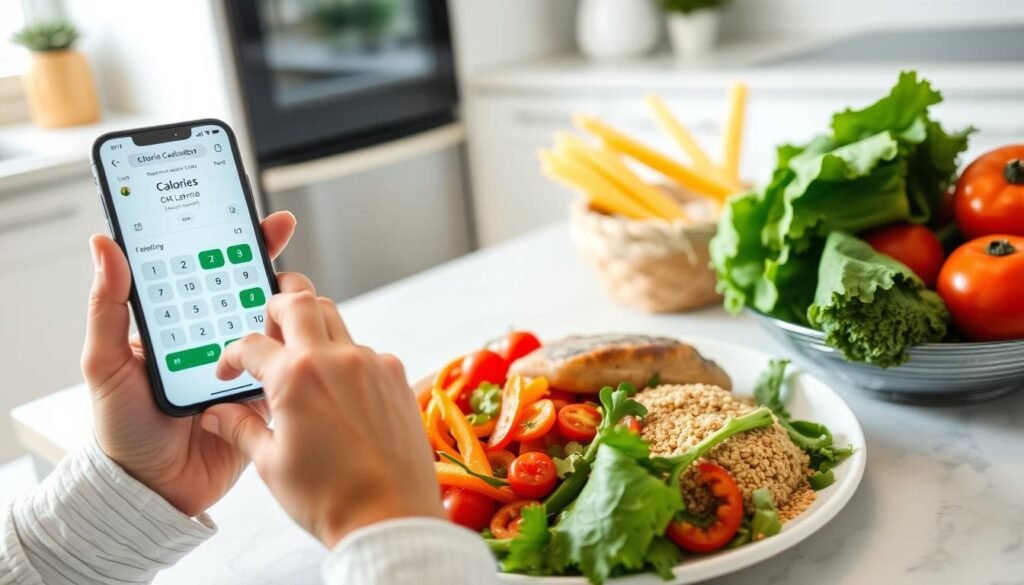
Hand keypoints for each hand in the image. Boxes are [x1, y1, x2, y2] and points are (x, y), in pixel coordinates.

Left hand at [83, 211, 306, 516]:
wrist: (153, 489)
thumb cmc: (121, 428)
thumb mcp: (104, 363)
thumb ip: (107, 306)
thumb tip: (105, 245)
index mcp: (177, 322)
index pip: (205, 270)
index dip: (229, 240)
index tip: (249, 215)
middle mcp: (213, 336)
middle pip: (247, 288)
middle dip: (264, 263)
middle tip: (276, 242)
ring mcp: (241, 363)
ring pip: (273, 322)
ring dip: (281, 308)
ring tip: (282, 299)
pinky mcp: (263, 393)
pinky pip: (285, 365)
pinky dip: (293, 352)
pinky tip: (298, 341)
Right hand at [199, 292, 443, 547]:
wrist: (390, 517)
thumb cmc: (330, 497)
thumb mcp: (270, 464)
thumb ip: (241, 428)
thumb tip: (216, 413)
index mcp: (296, 377)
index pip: (252, 344)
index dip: (232, 356)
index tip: (229, 371)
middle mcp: (337, 359)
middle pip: (301, 300)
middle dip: (276, 304)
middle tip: (268, 327)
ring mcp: (372, 364)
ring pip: (337, 321)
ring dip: (314, 331)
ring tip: (302, 362)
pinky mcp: (397, 377)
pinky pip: (366, 351)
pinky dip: (346, 360)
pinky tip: (339, 392)